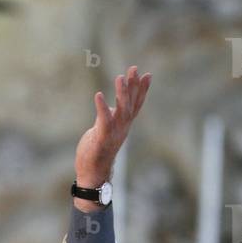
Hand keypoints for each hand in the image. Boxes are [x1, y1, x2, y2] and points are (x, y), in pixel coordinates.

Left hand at [74, 65, 151, 210]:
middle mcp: (122, 127)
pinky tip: (98, 95)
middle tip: (135, 68)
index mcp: (124, 125)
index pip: (136, 104)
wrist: (94, 174)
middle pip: (131, 103)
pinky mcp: (102, 137)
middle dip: (134, 86)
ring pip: (121, 110)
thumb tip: (113, 106)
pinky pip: (103, 120)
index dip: (142, 90)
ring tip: (120, 77)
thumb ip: (111, 118)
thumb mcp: (106, 130)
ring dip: (121, 93)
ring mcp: (114, 132)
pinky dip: (102, 107)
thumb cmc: (98, 152)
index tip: (147, 74)